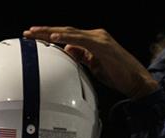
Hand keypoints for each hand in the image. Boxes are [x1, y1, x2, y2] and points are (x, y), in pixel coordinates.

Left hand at [23, 26, 158, 98]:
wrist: (136, 80)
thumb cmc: (118, 74)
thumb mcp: (94, 65)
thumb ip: (81, 57)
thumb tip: (68, 51)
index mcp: (92, 41)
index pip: (66, 36)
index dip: (49, 36)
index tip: (34, 38)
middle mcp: (95, 36)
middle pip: (65, 31)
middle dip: (44, 32)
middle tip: (28, 33)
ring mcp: (99, 39)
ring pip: (69, 33)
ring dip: (50, 33)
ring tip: (35, 33)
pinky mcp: (102, 45)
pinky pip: (80, 40)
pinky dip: (66, 39)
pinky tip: (54, 39)